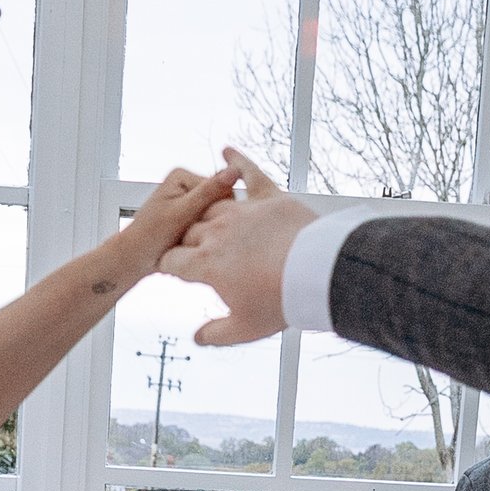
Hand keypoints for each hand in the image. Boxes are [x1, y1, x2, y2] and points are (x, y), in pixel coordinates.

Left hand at [106, 165, 238, 285]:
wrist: (135, 259)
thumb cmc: (151, 236)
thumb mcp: (182, 213)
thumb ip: (208, 192)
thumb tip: (234, 170)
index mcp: (182, 175)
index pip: (222, 189)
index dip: (217, 211)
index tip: (198, 224)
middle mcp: (186, 183)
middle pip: (220, 202)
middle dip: (211, 221)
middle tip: (191, 233)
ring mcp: (189, 200)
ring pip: (217, 216)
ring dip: (208, 230)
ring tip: (189, 239)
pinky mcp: (190, 215)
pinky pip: (210, 224)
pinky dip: (204, 235)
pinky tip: (191, 243)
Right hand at [162, 145, 314, 345]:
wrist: (318, 274)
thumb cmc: (282, 302)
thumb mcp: (245, 328)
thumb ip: (216, 333)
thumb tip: (198, 337)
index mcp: (206, 264)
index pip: (172, 260)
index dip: (171, 266)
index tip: (174, 269)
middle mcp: (217, 232)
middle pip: (188, 230)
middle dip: (186, 241)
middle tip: (192, 249)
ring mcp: (242, 211)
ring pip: (211, 205)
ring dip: (205, 212)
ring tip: (204, 217)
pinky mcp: (269, 196)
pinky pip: (249, 173)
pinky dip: (238, 161)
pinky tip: (227, 153)